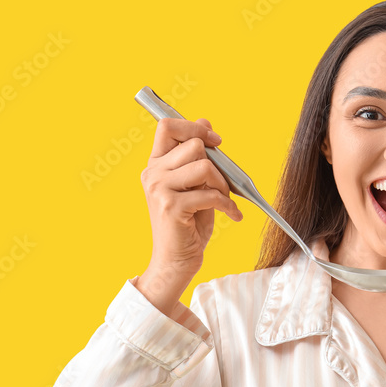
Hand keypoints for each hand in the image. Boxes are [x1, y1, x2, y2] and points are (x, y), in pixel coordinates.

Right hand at [135, 117, 242, 315]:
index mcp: (156, 165)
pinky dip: (228, 205)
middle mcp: (153, 174)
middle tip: (223, 185)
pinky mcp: (172, 207)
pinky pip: (211, 194)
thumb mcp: (194, 186)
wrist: (175, 262)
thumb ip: (197, 158)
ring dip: (222, 185)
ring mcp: (159, 190)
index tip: (215, 141)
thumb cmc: (187, 226)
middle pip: (193, 145)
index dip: (194, 126)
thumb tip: (206, 124)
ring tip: (225, 201)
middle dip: (217, 164)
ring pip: (204, 167)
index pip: (167, 126)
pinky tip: (232, 215)